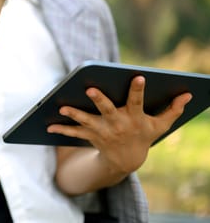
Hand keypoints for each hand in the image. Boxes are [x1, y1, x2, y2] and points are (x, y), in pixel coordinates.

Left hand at [48, 76, 191, 174]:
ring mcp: (102, 131)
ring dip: (74, 114)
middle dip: (99, 100)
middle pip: (107, 110)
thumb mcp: (160, 126)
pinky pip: (73, 133)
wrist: (126, 160)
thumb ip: (172, 110)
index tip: (138, 76)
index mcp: (134, 117)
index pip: (137, 101)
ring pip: (86, 121)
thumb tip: (188, 94)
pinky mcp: (90, 136)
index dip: (138, 90)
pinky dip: (61, 130)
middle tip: (90, 88)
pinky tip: (48, 126)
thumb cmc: (143, 136)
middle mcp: (117, 124)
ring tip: (61, 106)